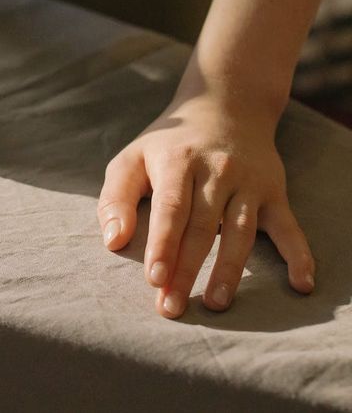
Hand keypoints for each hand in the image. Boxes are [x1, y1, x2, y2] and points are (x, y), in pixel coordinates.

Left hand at [97, 76, 314, 318]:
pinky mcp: (273, 192)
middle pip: (202, 226)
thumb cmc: (171, 144)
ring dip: (229, 270)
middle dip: (187, 269)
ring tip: (215, 303)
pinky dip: (297, 255)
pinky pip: (288, 226)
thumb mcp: (134, 157)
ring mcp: (248, 182)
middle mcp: (216, 170)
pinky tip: (299, 284)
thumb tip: (113, 241)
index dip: (163, 243)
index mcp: (178, 160)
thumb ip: (117, 197)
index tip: (155, 279)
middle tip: (171, 307)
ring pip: (241, 231)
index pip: (171, 207)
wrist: (226, 105)